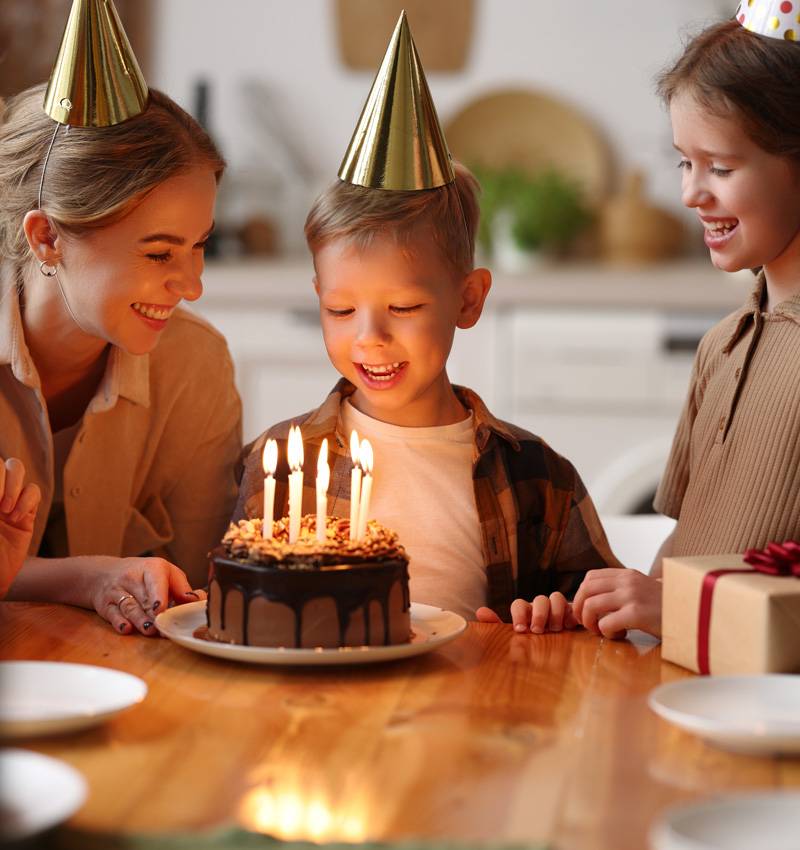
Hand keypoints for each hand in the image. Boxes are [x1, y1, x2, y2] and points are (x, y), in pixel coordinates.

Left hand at [0, 457, 41, 597]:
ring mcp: (8, 501)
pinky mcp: (26, 513)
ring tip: (5, 511)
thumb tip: (2, 497)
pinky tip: (16, 517)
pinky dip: (27, 501)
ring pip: (17, 470)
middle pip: (1, 464)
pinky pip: (34, 492)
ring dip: (13, 487)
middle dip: (1, 481)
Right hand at [85, 556, 206, 636]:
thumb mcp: (166, 574)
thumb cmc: (145, 575)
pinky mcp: (105, 605)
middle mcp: (132, 578)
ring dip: (139, 620)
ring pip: (129, 607)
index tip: (162, 609)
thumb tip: (200, 602)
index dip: (159, 595)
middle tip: (164, 628)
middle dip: (154, 615)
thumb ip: (182, 589)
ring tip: (149, 630)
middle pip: (145, 598)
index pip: (155, 580)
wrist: (106, 573)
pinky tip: (126, 628)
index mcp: (152, 568)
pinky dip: (119, 622)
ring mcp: (117, 591)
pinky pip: (112, 614)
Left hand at [476, 592, 578, 632]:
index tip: (520, 630)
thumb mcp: (513, 636)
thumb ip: (496, 625)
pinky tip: (569, 627)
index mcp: (524, 612)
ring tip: (555, 630)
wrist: (553, 651)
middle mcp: (540, 607)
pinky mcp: (571, 614)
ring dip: (555, 612)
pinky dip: (571, 615)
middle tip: (538, 631)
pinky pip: (573, 607)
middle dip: (539, 614)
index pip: (519, 604)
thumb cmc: (530, 641)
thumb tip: (480, 612)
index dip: (519, 614)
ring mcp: (557, 609)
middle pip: (540, 599)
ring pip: (556, 597)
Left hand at [572, 568, 661, 638]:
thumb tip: (594, 600)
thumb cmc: (667, 609)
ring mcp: (632, 595)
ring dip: (590, 622)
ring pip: (591, 605)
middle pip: (585, 589)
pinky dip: (606, 632)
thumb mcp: (644, 590)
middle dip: (579, 609)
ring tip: (602, 631)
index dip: (581, 595)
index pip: (590, 577)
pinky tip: (620, 635)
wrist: (695, 616)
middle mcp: (627, 580)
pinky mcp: (637, 613)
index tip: (586, 610)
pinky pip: (606, 623)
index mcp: (627, 574)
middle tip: (588, 624)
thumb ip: (623, 590)